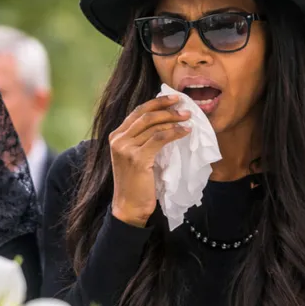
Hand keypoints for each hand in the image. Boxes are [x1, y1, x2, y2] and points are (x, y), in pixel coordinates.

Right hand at [109, 96, 191, 226]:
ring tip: (188, 119)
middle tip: (185, 107)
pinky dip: (175, 132)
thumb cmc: (136, 183)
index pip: (137, 112)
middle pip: (146, 115)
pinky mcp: (137, 159)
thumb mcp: (134, 156)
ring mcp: (126, 148)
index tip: (174, 98)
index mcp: (116, 136)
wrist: (129, 206)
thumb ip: (142, 139)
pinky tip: (185, 131)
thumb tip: (164, 121)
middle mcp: (118, 139)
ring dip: (174, 119)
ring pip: (153, 125)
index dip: (157, 103)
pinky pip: (160, 138)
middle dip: (167, 108)